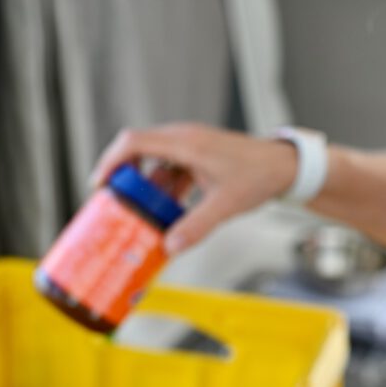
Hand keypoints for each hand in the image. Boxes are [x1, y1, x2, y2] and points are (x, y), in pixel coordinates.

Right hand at [90, 124, 297, 253]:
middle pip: (138, 150)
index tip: (100, 185)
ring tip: (140, 213)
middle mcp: (184, 138)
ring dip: (146, 186)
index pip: (134, 142)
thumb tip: (169, 248)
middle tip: (114, 204)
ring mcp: (191, 145)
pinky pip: (171, 168)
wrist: (285, 166)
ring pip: (155, 162)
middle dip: (124, 177)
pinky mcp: (198, 154)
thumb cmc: (258, 177)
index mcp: (185, 143)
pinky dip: (164, 186)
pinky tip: (167, 210)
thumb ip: (196, 227)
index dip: (111, 161)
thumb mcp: (225, 205)